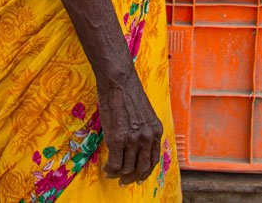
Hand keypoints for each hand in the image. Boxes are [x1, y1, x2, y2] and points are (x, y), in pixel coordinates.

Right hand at [97, 70, 162, 184]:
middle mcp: (147, 137)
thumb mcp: (145, 113)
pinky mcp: (117, 140)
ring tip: (112, 173)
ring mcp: (132, 140)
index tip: (139, 175)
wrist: (118, 81)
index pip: (154, 159)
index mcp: (156, 131)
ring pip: (128, 168)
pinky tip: (106, 168)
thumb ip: (144, 129)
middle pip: (142, 168)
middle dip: (133, 177)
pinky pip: (115, 164)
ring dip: (119, 174)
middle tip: (124, 181)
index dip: (146, 171)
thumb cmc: (128, 92)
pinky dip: (110, 170)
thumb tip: (137, 143)